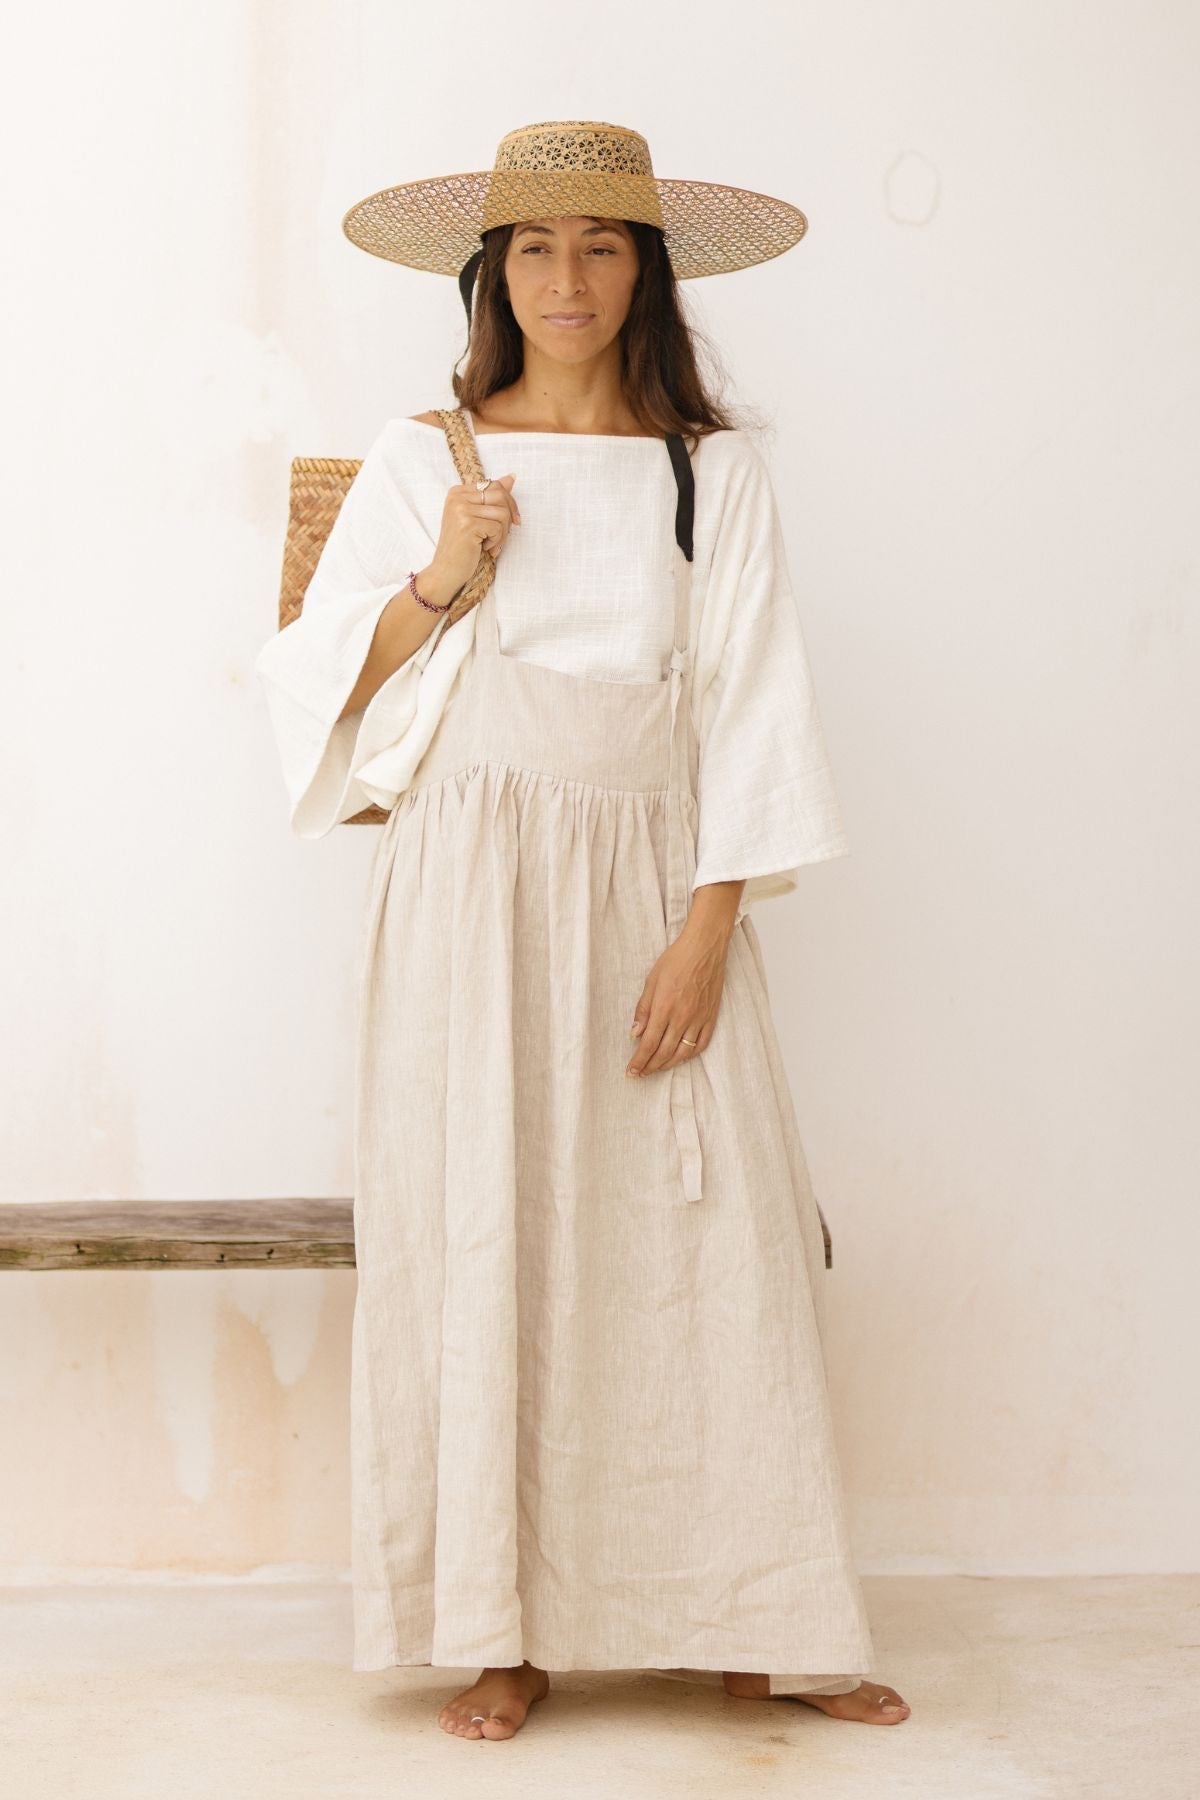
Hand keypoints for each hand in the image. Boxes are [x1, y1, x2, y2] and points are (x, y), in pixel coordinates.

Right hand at [429, 472, 520, 595]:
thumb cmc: (463, 547)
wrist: (445, 571)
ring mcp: (461, 509)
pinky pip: (498, 527)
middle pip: (501, 496)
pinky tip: (486, 549)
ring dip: (503, 534)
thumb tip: (511, 477)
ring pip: (502, 513)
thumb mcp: (477, 518)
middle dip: (508, 519)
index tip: (510, 522)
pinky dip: (497, 541)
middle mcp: (457, 497)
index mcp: (457, 492)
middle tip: (500, 536)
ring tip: (492, 545)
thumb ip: (492, 497)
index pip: (495, 485)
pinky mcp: (468, 524)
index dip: (508, 504)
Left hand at [625, 925, 728, 1076]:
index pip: (649, 1044)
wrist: (704, 949)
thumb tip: (635, 1033)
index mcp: (664, 1008)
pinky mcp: (711, 1017)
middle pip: (664, 1052)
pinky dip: (690, 1055)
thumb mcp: (651, 981)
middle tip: (640, 1074)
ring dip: (668, 1064)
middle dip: (650, 1067)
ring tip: (657, 1068)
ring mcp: (699, 1019)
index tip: (631, 1071)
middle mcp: (682, 1018)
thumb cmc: (676, 960)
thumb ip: (643, 1009)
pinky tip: (680, 1057)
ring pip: (683, 1052)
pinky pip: (701, 1044)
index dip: (639, 1061)